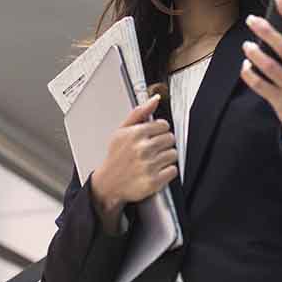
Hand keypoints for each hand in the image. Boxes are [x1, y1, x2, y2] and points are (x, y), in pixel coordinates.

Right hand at [90, 94, 177, 232]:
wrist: (108, 183)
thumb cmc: (116, 156)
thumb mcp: (122, 131)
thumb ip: (140, 113)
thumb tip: (155, 99)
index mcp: (136, 134)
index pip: (164, 125)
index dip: (160, 130)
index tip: (154, 135)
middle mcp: (143, 149)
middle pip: (170, 139)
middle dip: (163, 143)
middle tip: (153, 149)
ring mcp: (149, 165)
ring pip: (173, 154)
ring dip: (166, 157)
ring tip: (153, 160)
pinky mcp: (154, 181)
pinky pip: (173, 170)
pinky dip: (167, 171)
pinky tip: (155, 170)